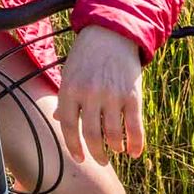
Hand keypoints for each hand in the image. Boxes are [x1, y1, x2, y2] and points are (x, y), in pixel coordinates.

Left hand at [54, 25, 145, 163]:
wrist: (112, 33)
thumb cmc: (87, 55)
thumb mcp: (70, 73)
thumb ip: (66, 97)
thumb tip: (57, 119)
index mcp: (70, 89)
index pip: (68, 126)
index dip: (73, 147)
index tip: (80, 159)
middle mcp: (90, 94)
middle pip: (91, 134)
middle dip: (96, 153)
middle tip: (100, 161)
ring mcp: (112, 95)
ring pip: (113, 134)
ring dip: (115, 148)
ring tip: (116, 150)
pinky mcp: (133, 95)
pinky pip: (135, 127)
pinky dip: (136, 144)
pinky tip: (134, 153)